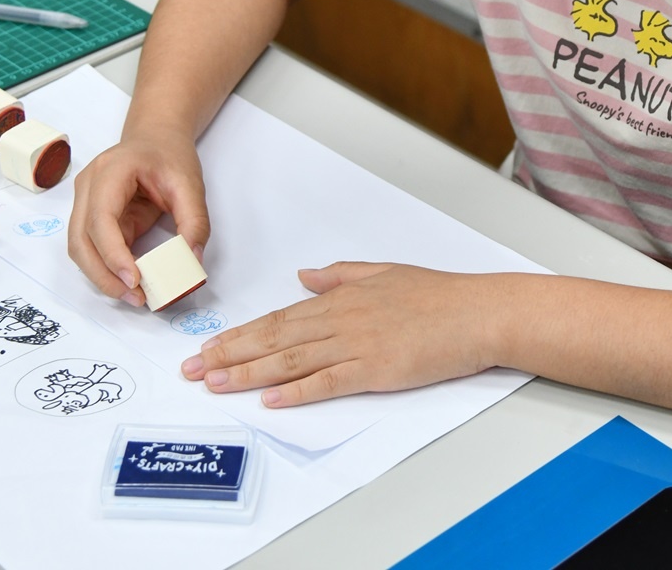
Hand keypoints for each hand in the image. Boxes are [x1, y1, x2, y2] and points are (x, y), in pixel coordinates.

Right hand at [68, 132, 209, 306]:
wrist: (155, 138)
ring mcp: (84, 200)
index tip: (135, 280)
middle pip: (80, 239)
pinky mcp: (90, 215)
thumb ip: (195, 223)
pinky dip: (106, 268)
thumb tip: (192, 261)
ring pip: (79, 248)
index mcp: (110, 170)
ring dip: (102, 276)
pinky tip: (129, 281)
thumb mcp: (191, 185)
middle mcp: (88, 185)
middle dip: (104, 275)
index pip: (101, 219)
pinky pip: (90, 247)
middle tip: (136, 298)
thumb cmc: (169, 155)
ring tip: (134, 295)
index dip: (114, 254)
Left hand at [180, 263, 506, 405]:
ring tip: (215, 383)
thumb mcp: (385, 272)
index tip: (210, 347)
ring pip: (291, 360)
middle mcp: (342, 319)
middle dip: (229, 354)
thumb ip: (341, 275)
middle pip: (274, 338)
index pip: (279, 317)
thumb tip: (305, 276)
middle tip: (193, 369)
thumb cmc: (439, 294)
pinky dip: (296, 391)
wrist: (478, 313)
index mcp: (342, 297)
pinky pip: (328, 382)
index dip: (240, 334)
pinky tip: (270, 399)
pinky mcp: (376, 369)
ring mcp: (358, 345)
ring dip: (249, 373)